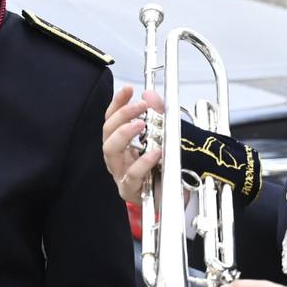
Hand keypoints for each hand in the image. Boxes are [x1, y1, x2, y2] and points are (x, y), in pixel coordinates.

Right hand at [103, 86, 164, 204]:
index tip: (127, 90)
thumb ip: (159, 115)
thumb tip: (149, 94)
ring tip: (141, 124)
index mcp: (123, 145)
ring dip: (124, 134)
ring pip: (110, 151)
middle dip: (122, 115)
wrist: (179, 197)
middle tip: (140, 106)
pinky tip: (155, 152)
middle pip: (107, 133)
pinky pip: (131, 175)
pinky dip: (143, 162)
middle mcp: (118, 158)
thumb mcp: (168, 137)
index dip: (117, 103)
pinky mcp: (130, 191)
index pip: (112, 120)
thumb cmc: (169, 169)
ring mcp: (121, 175)